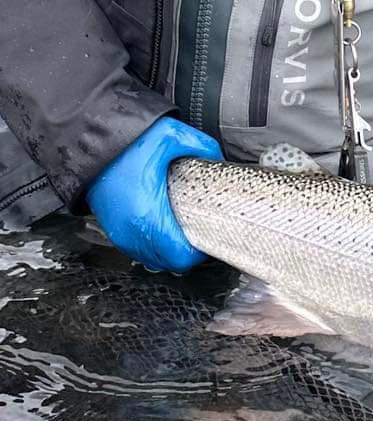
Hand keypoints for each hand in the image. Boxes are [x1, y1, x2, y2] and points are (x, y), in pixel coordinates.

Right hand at [86, 116, 222, 272]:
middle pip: (169, 263)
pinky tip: (160, 226)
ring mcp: (119, 233)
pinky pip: (138, 249)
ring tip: (179, 230)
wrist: (86, 138)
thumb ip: (202, 147)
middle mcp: (131, 231)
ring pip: (153, 259)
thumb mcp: (171, 136)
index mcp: (148, 216)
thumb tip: (218, 158)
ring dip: (168, 250)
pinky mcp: (111, 229)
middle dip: (186, 252)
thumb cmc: (124, 142)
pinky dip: (152, 244)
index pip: (181, 258)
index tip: (205, 234)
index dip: (199, 251)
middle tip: (195, 233)